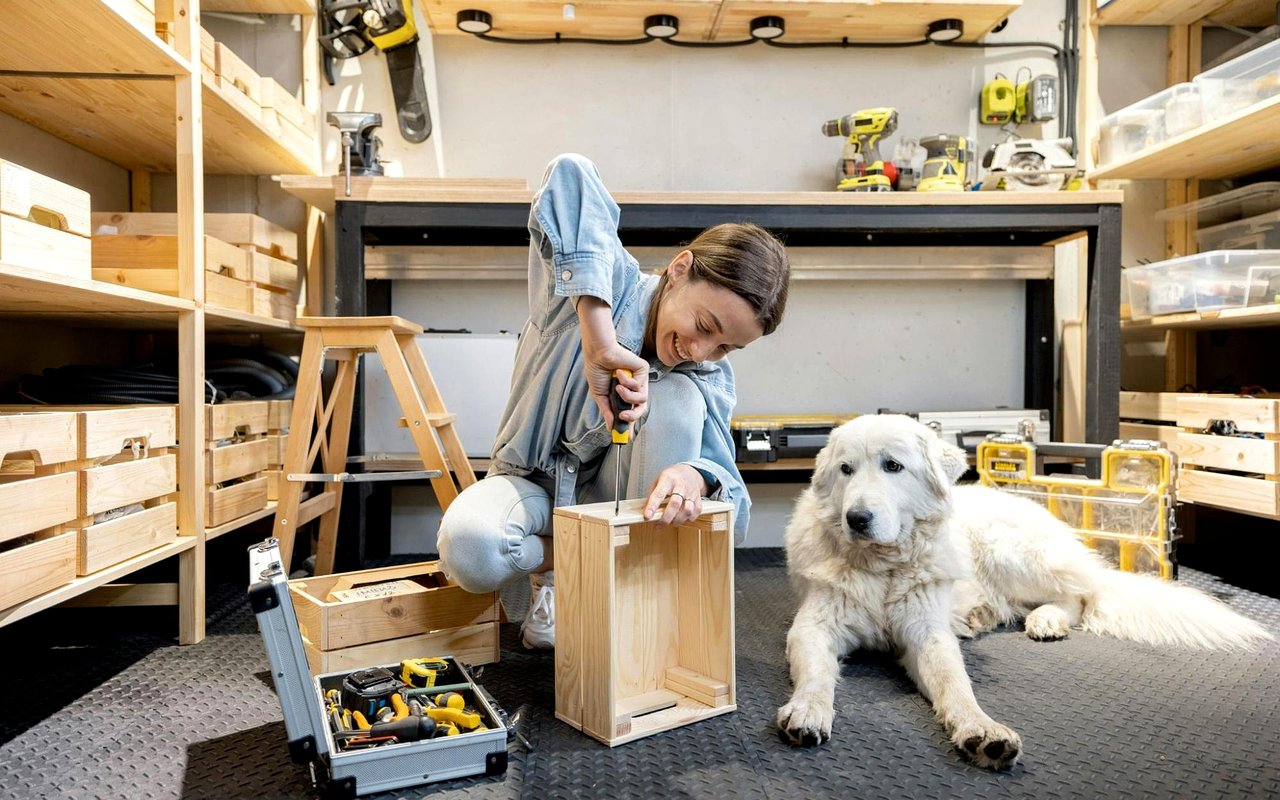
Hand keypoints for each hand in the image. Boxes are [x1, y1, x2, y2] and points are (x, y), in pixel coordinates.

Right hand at [578, 297, 647, 429]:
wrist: (598, 354)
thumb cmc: (597, 371)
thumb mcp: (600, 395)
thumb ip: (607, 410)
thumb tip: (610, 426)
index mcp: (623, 394)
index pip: (630, 412)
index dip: (629, 425)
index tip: (626, 438)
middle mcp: (633, 388)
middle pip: (640, 409)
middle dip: (632, 415)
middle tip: (622, 416)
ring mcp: (639, 380)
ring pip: (642, 399)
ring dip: (628, 396)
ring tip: (617, 389)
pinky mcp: (643, 371)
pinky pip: (639, 386)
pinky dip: (627, 382)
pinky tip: (619, 374)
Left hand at [643, 464, 708, 525]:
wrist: (689, 472)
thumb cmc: (671, 478)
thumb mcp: (658, 481)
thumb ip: (652, 495)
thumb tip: (646, 511)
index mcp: (668, 479)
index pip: (659, 494)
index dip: (652, 506)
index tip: (647, 516)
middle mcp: (681, 485)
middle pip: (675, 504)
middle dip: (666, 518)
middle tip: (658, 525)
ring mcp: (691, 492)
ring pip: (687, 510)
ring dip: (677, 520)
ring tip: (670, 522)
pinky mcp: (698, 499)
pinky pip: (695, 513)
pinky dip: (687, 519)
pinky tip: (681, 518)